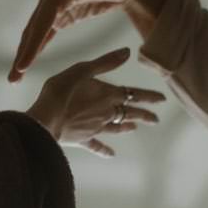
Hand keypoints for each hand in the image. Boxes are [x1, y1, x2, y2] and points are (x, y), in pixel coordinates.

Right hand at [8, 0, 170, 82]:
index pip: (42, 21)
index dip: (32, 44)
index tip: (23, 65)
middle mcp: (49, 0)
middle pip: (33, 31)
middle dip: (23, 54)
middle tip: (13, 78)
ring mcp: (52, 9)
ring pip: (34, 36)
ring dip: (24, 56)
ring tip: (14, 78)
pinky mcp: (60, 17)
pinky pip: (44, 36)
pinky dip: (35, 50)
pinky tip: (26, 66)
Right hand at [26, 47, 165, 156]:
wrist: (45, 121)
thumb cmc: (60, 93)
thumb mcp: (81, 70)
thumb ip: (105, 62)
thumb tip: (127, 52)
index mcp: (107, 95)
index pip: (133, 94)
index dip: (149, 96)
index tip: (162, 100)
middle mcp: (106, 113)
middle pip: (129, 113)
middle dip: (144, 114)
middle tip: (156, 119)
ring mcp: (95, 128)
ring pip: (117, 128)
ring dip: (127, 127)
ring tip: (136, 128)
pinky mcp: (83, 139)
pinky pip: (97, 146)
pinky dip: (104, 150)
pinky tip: (111, 154)